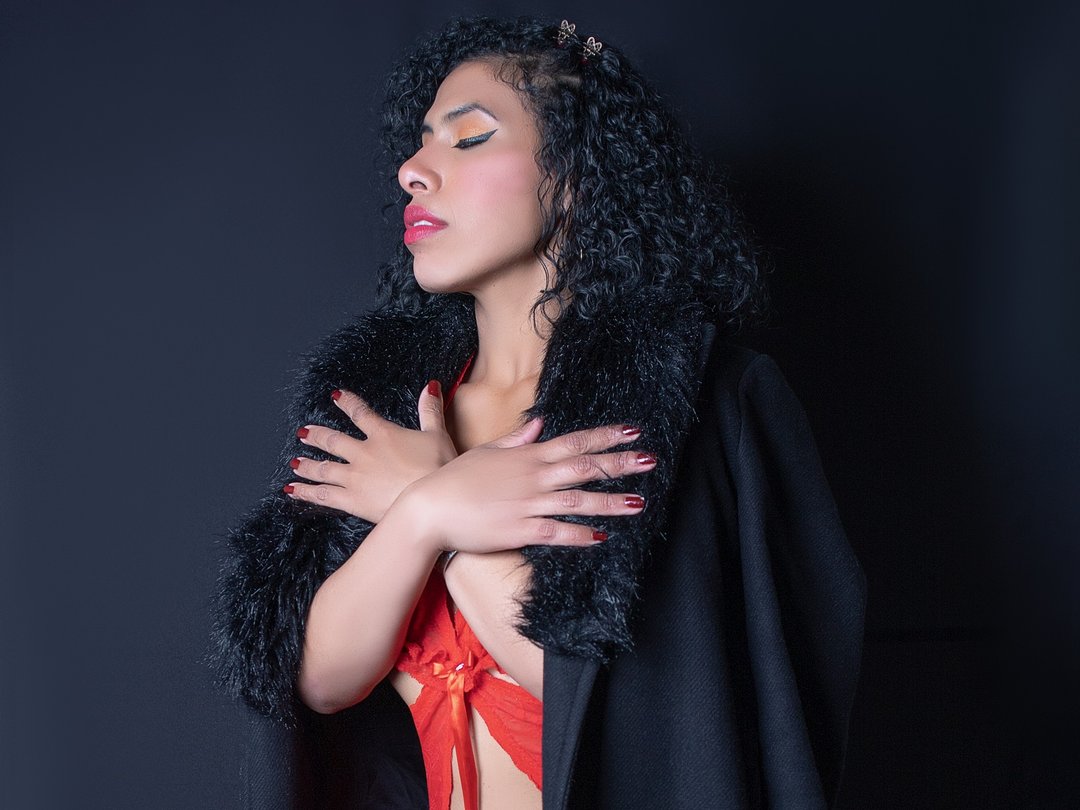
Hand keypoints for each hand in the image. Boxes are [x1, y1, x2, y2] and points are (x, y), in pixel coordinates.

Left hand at [283, 381, 457, 521]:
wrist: (431, 501)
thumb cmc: (438, 468)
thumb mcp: (438, 435)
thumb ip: (430, 410)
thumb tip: (430, 386)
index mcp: (383, 434)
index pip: (360, 413)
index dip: (347, 403)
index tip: (335, 396)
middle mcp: (363, 453)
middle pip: (333, 441)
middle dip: (317, 436)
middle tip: (304, 433)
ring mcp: (354, 477)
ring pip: (323, 467)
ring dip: (307, 464)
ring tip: (295, 462)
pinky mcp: (351, 500)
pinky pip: (322, 494)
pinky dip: (305, 491)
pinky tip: (292, 490)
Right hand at [397, 417, 656, 554]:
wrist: (428, 509)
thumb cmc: (454, 479)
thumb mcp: (486, 452)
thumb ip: (516, 439)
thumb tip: (539, 423)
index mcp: (527, 455)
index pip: (574, 441)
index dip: (605, 436)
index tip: (632, 431)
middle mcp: (533, 477)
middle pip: (584, 467)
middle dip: (619, 463)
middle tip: (650, 460)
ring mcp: (528, 504)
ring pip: (577, 500)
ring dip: (610, 501)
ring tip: (639, 502)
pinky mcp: (520, 530)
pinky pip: (557, 533)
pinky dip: (580, 535)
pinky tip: (602, 537)